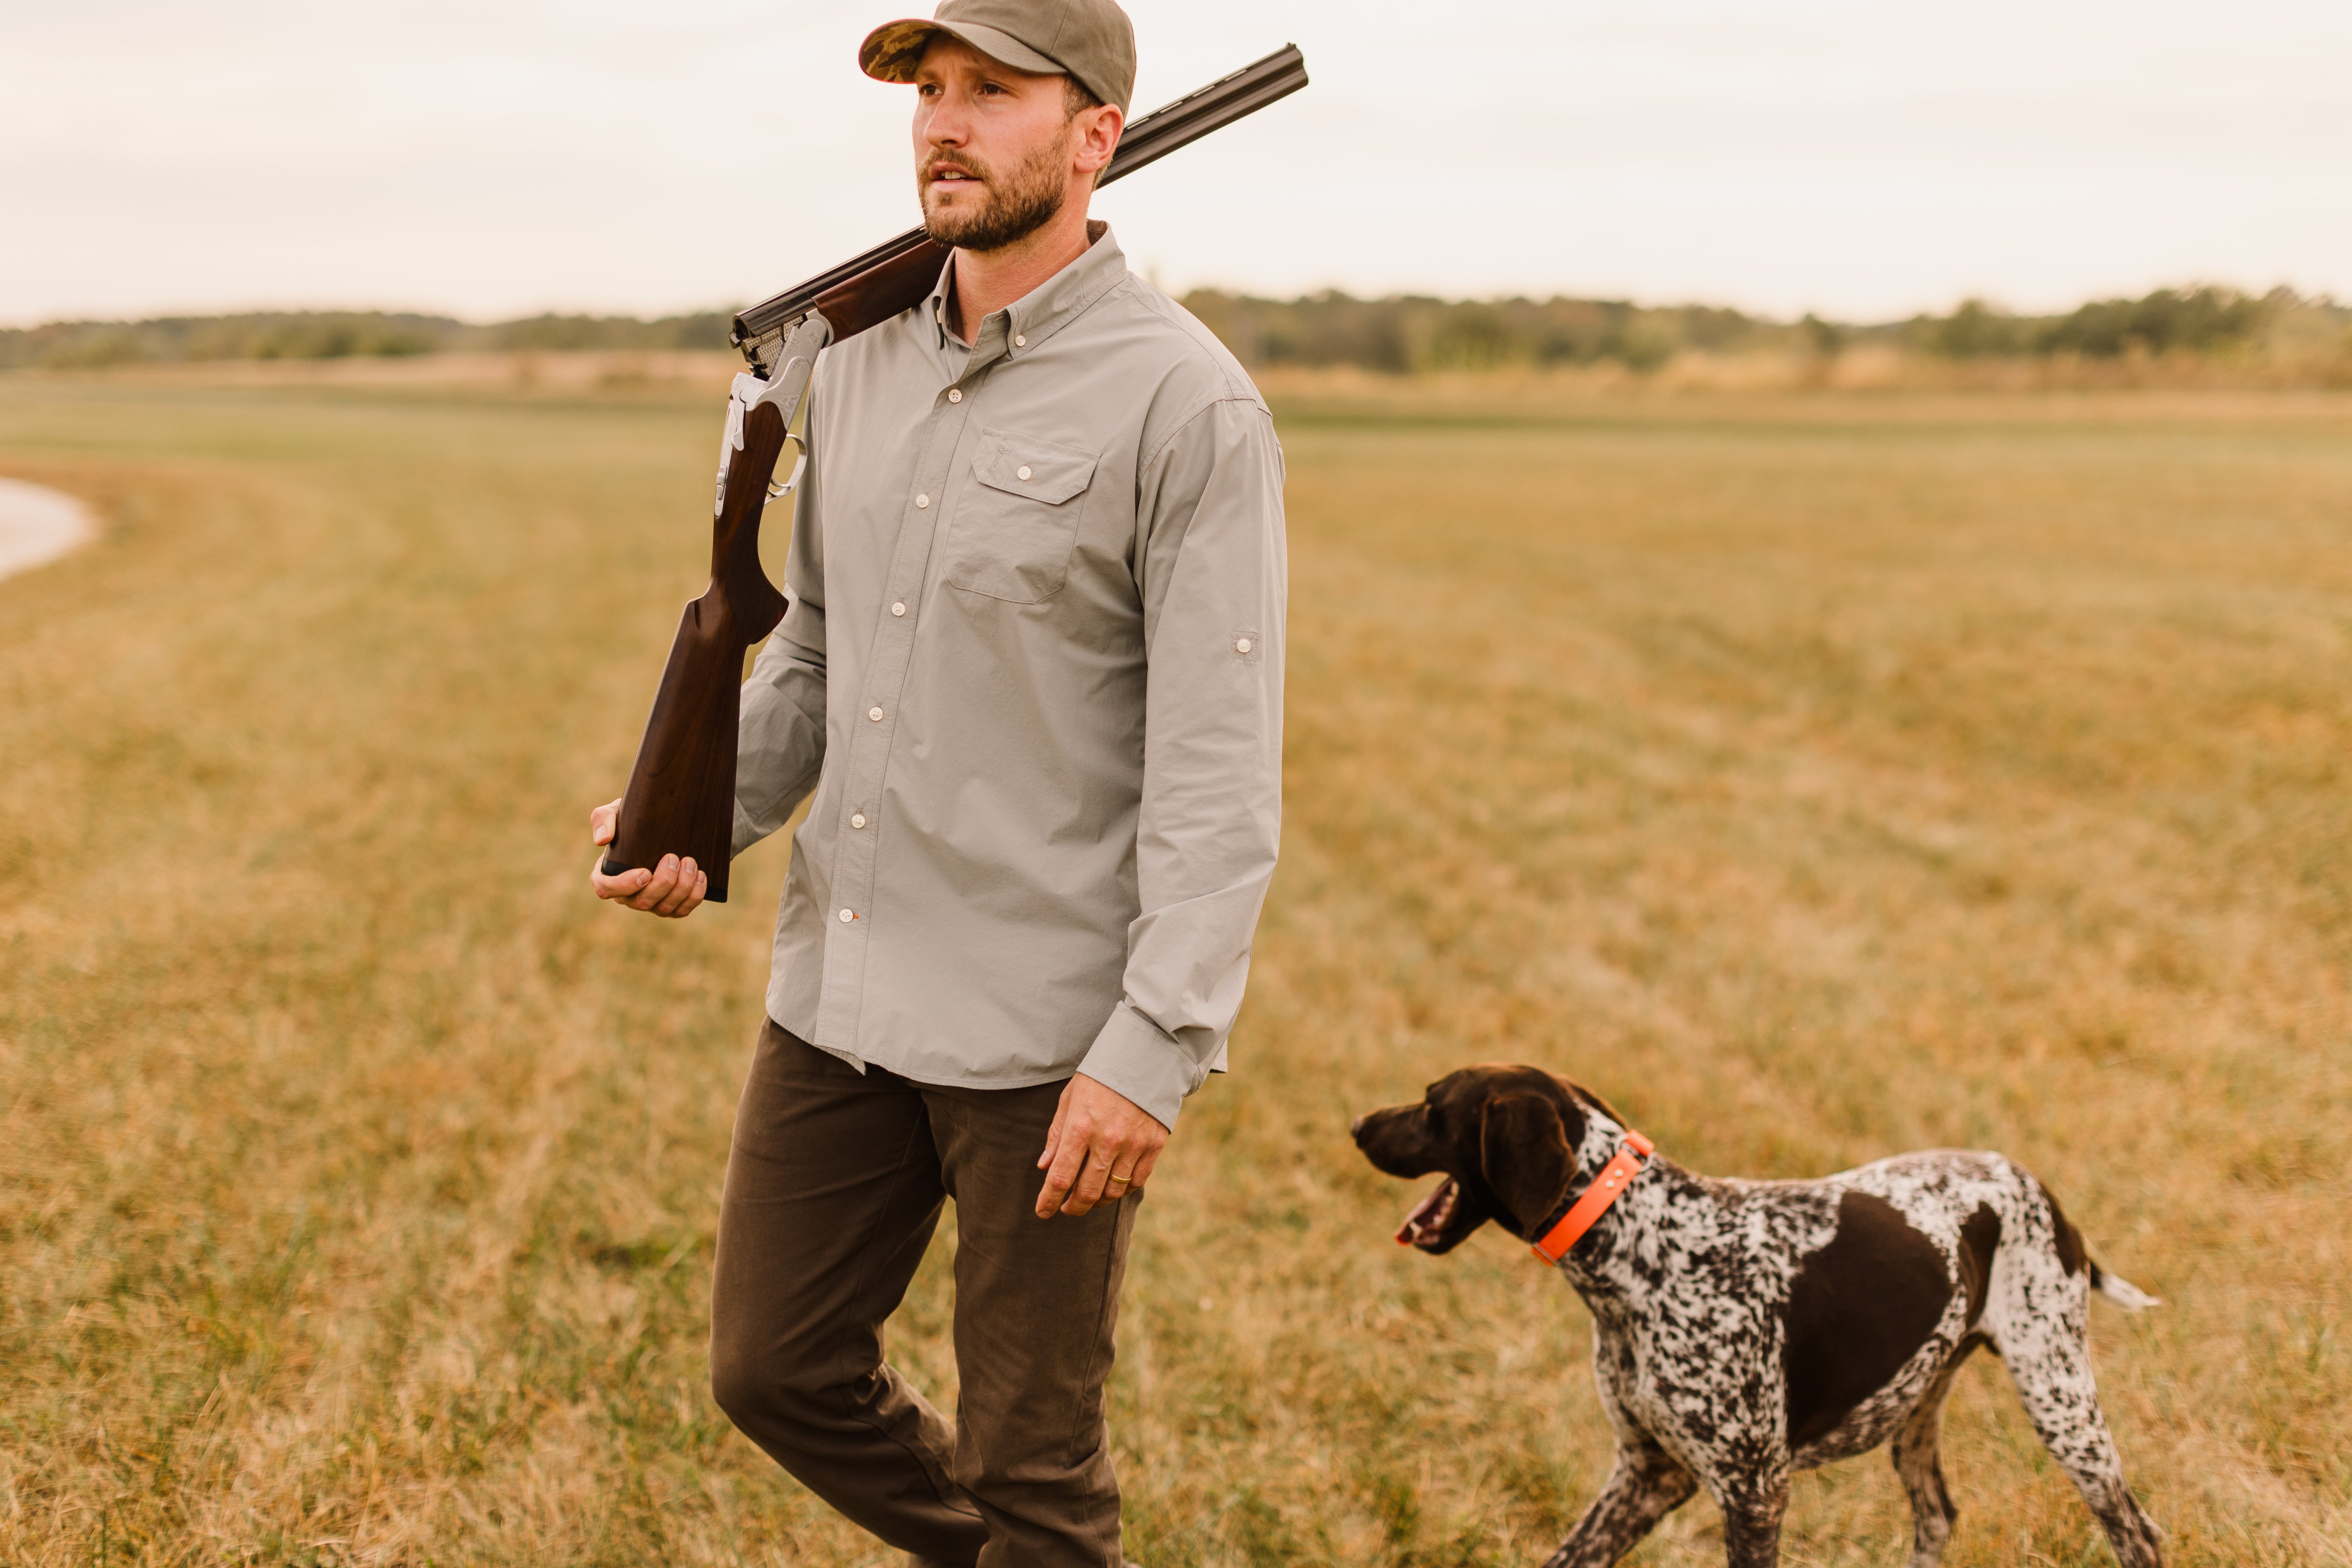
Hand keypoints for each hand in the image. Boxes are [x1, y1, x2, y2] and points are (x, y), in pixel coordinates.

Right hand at [588, 797, 706, 917]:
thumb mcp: (616, 813)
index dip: (625, 886)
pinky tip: (700, 877)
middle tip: (674, 858)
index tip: (645, 872)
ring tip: (691, 863)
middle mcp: (627, 894)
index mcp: (608, 874)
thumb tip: (602, 839)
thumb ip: (603, 819)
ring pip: (663, 908)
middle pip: (642, 901)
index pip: (606, 889)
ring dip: (681, 888)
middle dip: (663, 883)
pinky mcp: (670, 905)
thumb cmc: (632, 821)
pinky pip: (681, 911)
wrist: (661, 825)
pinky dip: (694, 896)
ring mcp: (649, 902)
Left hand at [1035, 1073, 1167, 1218]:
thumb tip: (1044, 1167)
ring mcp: (1133, 1145)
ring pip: (1113, 1192)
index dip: (1048, 1201)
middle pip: (1087, 1192)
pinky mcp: (1154, 1145)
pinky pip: (1137, 1181)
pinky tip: (1114, 1185)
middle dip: (1073, 1208)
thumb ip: (1057, 1135)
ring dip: (1097, 1201)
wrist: (1143, 1057)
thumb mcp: (1069, 1099)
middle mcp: (1107, 1141)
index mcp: (1080, 1128)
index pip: (1060, 1178)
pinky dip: (1123, 1190)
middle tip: (1067, 1209)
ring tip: (1089, 1197)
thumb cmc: (1099, 1078)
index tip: (1042, 1212)